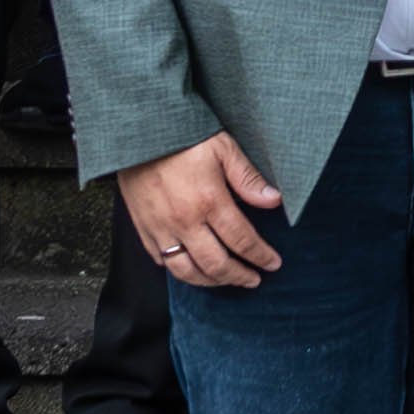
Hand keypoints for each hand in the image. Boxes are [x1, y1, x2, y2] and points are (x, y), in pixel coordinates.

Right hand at [122, 134, 285, 287]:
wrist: (138, 132)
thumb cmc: (183, 136)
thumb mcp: (223, 148)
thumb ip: (248, 178)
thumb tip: (275, 200)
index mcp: (209, 201)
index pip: (241, 240)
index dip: (260, 256)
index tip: (273, 264)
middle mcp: (184, 221)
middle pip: (216, 264)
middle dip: (238, 276)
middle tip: (253, 279)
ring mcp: (161, 227)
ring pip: (187, 270)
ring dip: (210, 281)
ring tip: (226, 279)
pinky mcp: (143, 228)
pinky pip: (161, 260)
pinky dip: (179, 270)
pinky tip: (192, 268)